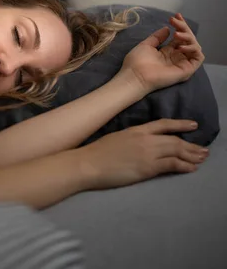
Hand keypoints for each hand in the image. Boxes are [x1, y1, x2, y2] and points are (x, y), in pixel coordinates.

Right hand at [79, 119, 208, 189]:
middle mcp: (145, 139)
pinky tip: (191, 168)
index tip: (193, 125)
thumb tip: (142, 144)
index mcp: (136, 130)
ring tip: (202, 158)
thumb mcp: (117, 138)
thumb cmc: (98, 152)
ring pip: (176, 150)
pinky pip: (171, 164)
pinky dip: (184, 166)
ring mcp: (147, 153)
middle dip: (191, 145)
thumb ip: (132, 139)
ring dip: (192, 155)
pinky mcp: (147, 167)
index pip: (163, 124)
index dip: (180, 124)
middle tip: (204, 150)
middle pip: (174, 140)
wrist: (89, 162)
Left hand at [118, 13, 204, 94]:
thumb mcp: (147, 45)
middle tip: (175, 21)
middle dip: (184, 28)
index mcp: (167, 52)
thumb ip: (158, 37)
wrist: (135, 75)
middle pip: (188, 40)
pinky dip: (193, 48)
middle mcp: (176, 57)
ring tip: (176, 34)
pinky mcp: (186, 70)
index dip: (180, 26)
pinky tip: (180, 46)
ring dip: (188, 37)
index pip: (179, 37)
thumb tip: (167, 29)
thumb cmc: (137, 61)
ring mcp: (182, 63)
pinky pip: (198, 57)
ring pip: (195, 46)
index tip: (176, 15)